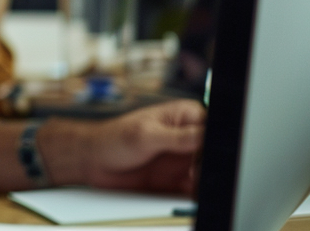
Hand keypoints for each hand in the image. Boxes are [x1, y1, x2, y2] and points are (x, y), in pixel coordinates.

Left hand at [77, 100, 204, 194]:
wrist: (93, 161)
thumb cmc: (113, 138)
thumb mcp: (145, 136)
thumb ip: (176, 137)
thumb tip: (205, 134)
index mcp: (185, 116)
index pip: (213, 127)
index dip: (217, 141)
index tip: (212, 153)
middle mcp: (188, 137)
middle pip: (215, 151)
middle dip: (214, 163)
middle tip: (201, 171)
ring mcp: (184, 159)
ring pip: (208, 171)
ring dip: (207, 179)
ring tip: (194, 182)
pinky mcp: (178, 178)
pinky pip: (197, 188)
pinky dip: (198, 192)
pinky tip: (191, 193)